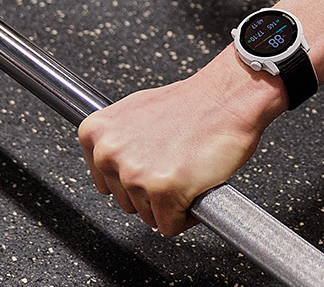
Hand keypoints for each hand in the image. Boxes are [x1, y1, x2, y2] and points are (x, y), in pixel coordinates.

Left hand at [78, 56, 283, 234]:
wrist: (227, 97)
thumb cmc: (192, 103)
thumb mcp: (136, 111)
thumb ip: (118, 140)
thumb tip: (113, 163)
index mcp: (96, 133)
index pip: (106, 182)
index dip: (136, 178)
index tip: (153, 165)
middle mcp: (108, 154)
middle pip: (126, 201)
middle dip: (153, 191)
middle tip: (175, 165)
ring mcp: (135, 173)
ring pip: (147, 216)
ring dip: (170, 203)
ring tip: (186, 171)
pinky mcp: (163, 190)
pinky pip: (170, 226)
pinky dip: (186, 215)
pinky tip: (195, 187)